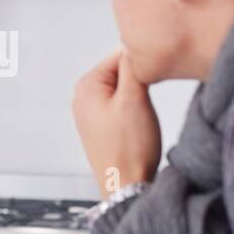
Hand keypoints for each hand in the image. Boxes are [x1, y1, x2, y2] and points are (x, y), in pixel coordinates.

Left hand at [73, 49, 161, 197]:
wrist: (126, 186)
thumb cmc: (129, 149)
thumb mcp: (135, 98)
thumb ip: (133, 66)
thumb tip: (133, 46)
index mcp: (86, 86)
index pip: (120, 55)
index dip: (141, 67)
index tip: (150, 84)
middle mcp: (83, 98)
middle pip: (121, 72)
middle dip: (139, 83)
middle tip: (145, 105)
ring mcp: (91, 114)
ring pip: (124, 90)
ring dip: (139, 99)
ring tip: (141, 119)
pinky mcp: (101, 127)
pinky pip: (122, 107)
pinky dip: (134, 112)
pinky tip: (138, 128)